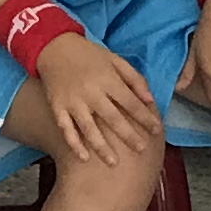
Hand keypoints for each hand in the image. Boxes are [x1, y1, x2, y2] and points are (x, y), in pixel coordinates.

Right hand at [28, 31, 163, 167]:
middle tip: (142, 150)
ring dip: (102, 147)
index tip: (156, 130)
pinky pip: (66, 129)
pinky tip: (84, 158)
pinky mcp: (58, 108)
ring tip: (114, 163)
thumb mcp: (115, 59)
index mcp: (107, 80)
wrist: (54, 47)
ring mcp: (73, 102)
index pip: (131, 102)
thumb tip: (150, 100)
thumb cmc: (89, 55)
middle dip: (129, 136)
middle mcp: (91, 93)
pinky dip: (74, 144)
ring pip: (89, 129)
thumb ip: (134, 79)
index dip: (145, 117)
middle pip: (113, 119)